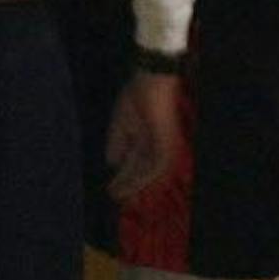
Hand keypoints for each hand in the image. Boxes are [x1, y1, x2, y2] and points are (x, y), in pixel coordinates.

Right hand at [105, 71, 181, 198]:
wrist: (151, 82)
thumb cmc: (137, 96)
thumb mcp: (121, 123)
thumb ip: (117, 143)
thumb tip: (111, 164)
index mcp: (146, 139)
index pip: (135, 164)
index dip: (123, 178)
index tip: (110, 190)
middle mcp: (156, 145)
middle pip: (142, 171)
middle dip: (128, 185)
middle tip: (114, 197)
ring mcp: (164, 146)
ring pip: (149, 173)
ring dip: (134, 185)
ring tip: (119, 194)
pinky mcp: (168, 145)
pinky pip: (156, 167)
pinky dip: (143, 177)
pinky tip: (130, 184)